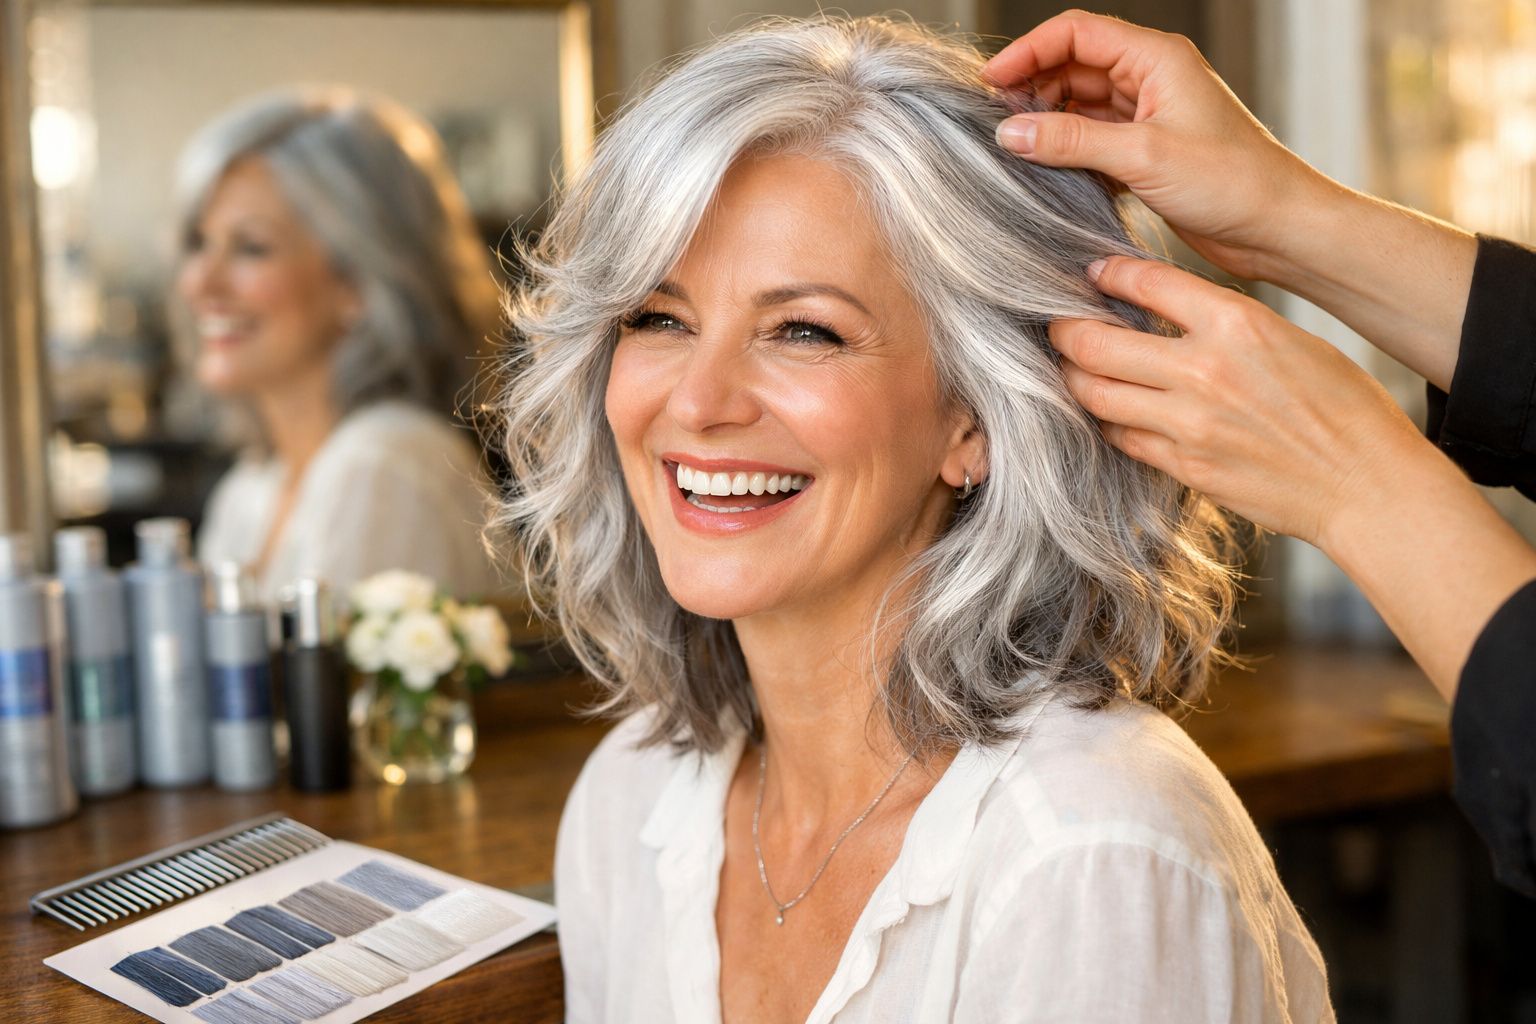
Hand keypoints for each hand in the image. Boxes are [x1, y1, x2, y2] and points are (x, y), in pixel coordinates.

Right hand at [984, 10, 1330, 281]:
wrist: (1277, 227)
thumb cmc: (1232, 183)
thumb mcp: (1143, 158)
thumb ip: (1071, 141)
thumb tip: (1009, 132)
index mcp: (1156, 58)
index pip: (1075, 33)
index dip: (1027, 52)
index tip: (989, 84)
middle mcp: (1150, 78)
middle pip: (1071, 66)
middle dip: (1031, 89)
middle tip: (996, 125)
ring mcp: (1147, 115)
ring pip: (1078, 105)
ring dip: (1047, 124)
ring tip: (1016, 153)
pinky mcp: (1145, 152)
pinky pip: (1091, 140)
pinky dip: (1066, 152)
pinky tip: (1048, 173)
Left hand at [1051, 256, 1430, 547]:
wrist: (1367, 483)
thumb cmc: (1342, 406)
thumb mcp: (1288, 338)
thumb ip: (1225, 322)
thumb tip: (1168, 308)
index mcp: (1237, 322)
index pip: (1146, 282)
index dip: (1108, 273)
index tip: (1091, 274)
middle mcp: (1204, 370)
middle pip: (1096, 342)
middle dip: (1064, 330)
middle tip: (1055, 325)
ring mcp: (1188, 423)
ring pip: (1094, 393)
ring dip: (1072, 378)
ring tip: (1068, 368)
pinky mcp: (1183, 466)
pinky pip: (1120, 437)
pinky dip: (1106, 420)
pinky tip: (1106, 410)